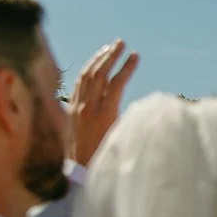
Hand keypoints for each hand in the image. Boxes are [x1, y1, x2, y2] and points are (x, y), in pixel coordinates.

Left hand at [66, 40, 139, 166]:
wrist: (81, 173)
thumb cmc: (107, 159)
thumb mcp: (122, 140)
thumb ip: (129, 120)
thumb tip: (146, 107)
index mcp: (104, 115)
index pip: (116, 83)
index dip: (126, 68)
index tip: (136, 55)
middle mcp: (88, 108)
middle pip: (98, 74)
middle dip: (110, 56)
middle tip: (121, 43)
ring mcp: (77, 108)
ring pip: (85, 76)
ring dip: (97, 60)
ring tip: (109, 48)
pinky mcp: (71, 110)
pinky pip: (77, 84)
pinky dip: (87, 71)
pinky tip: (94, 65)